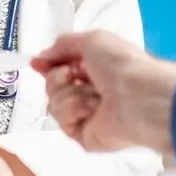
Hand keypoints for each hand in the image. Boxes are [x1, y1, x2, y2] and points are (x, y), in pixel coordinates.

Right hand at [32, 30, 175, 154]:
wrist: (139, 96)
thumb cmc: (121, 64)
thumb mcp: (92, 40)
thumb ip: (63, 45)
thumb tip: (41, 58)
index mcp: (96, 68)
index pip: (62, 68)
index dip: (49, 65)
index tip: (36, 63)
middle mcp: (91, 91)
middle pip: (53, 85)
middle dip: (57, 77)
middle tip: (71, 75)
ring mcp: (87, 115)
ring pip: (54, 102)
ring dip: (69, 93)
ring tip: (93, 95)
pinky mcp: (84, 135)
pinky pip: (62, 120)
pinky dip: (74, 110)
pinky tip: (93, 109)